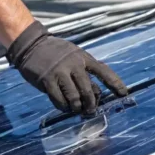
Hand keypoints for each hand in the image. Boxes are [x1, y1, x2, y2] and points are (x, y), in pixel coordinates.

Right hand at [7, 20, 127, 114]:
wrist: (31, 45)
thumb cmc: (56, 52)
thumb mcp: (74, 54)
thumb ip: (85, 69)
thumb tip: (97, 92)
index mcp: (83, 57)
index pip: (103, 71)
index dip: (114, 83)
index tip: (123, 93)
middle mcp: (74, 64)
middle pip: (88, 90)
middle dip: (91, 104)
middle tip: (90, 110)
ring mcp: (60, 72)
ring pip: (74, 98)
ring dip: (77, 107)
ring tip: (76, 109)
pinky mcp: (47, 80)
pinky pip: (59, 100)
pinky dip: (63, 107)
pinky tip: (64, 106)